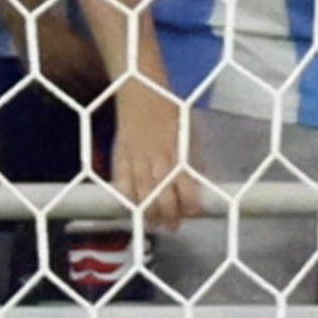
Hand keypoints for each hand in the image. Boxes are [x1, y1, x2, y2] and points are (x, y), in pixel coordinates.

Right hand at [109, 75, 202, 233]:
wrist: (141, 91)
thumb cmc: (170, 110)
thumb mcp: (189, 132)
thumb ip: (191, 159)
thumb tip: (197, 184)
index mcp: (178, 152)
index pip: (186, 187)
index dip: (190, 204)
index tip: (193, 212)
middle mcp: (157, 159)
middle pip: (163, 196)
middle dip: (169, 215)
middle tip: (173, 226)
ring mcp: (136, 160)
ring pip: (142, 195)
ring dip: (149, 213)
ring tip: (154, 223)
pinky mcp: (120, 157)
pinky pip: (121, 184)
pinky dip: (126, 198)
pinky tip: (132, 207)